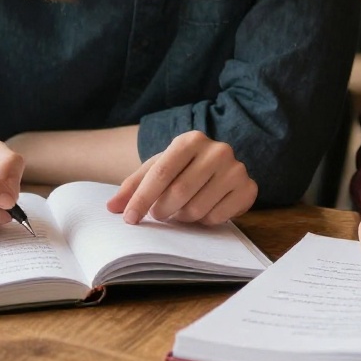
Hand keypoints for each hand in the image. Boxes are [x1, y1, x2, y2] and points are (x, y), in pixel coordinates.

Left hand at [106, 130, 257, 225]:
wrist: (217, 168)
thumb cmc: (182, 169)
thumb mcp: (156, 170)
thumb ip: (132, 187)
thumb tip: (112, 207)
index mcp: (192, 139)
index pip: (162, 172)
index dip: (142, 198)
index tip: (129, 218)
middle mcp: (218, 150)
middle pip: (179, 192)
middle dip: (162, 210)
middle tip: (158, 214)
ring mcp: (236, 169)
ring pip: (198, 208)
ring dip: (183, 217)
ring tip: (182, 209)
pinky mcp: (248, 188)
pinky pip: (218, 217)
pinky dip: (204, 221)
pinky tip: (204, 209)